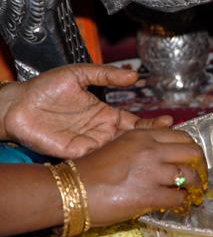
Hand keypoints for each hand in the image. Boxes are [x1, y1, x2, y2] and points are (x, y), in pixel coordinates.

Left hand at [2, 64, 172, 157]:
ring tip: (157, 154)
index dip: (152, 124)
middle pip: (132, 141)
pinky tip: (129, 161)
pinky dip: (115, 162)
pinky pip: (100, 160)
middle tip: (171, 141)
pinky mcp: (77, 154)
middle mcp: (101, 131)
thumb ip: (106, 74)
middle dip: (152, 142)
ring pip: (120, 153)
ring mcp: (90, 144)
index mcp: (105, 114)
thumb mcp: (79, 74)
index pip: (135, 122)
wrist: (17, 105)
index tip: (169, 121)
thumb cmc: (46, 88)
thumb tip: (133, 75)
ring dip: (137, 155)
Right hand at [75, 128, 207, 225]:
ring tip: (193, 194)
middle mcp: (151, 149)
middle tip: (199, 178)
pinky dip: (182, 203)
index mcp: (143, 135)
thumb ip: (143, 138)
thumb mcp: (118, 144)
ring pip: (189, 176)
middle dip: (201, 167)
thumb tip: (167, 127)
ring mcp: (151, 171)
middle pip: (193, 153)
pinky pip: (177, 198)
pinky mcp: (148, 194)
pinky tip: (179, 205)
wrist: (70, 190)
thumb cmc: (91, 169)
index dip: (192, 150)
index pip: (183, 136)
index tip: (193, 160)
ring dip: (194, 187)